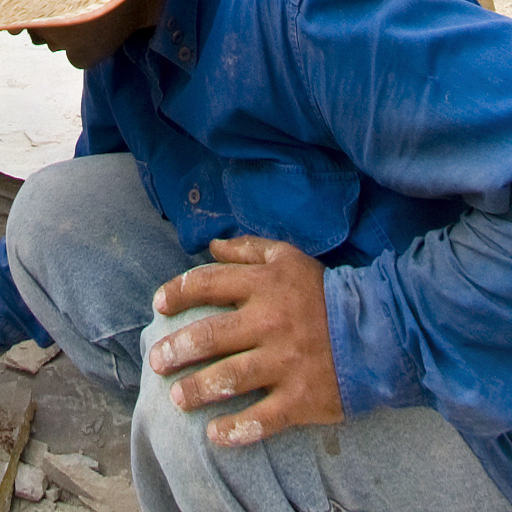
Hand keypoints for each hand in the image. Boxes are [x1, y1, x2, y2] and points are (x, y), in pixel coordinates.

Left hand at [150, 236, 343, 445]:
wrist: (378, 329)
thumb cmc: (324, 292)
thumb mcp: (289, 258)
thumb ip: (248, 249)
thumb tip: (211, 246)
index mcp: (265, 286)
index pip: (208, 284)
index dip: (177, 292)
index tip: (159, 305)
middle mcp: (271, 322)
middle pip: (210, 336)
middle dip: (176, 350)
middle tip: (157, 361)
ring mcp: (286, 362)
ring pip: (229, 378)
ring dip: (197, 390)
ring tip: (177, 398)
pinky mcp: (301, 397)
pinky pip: (262, 419)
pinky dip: (236, 430)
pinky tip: (215, 435)